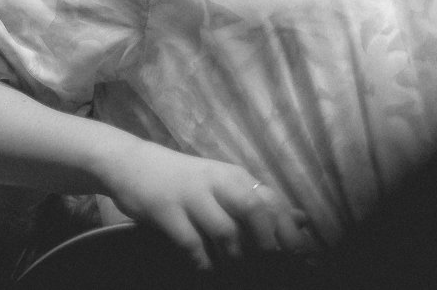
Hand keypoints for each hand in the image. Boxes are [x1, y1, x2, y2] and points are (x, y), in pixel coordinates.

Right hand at [101, 140, 317, 271]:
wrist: (133, 164)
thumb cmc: (187, 181)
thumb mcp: (226, 185)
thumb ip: (262, 202)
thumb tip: (303, 219)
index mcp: (237, 176)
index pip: (272, 201)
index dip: (289, 231)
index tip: (300, 256)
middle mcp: (218, 182)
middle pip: (254, 210)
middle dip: (267, 243)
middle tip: (270, 267)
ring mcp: (192, 196)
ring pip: (225, 231)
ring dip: (235, 257)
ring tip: (237, 271)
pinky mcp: (168, 212)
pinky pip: (192, 244)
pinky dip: (204, 263)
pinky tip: (207, 269)